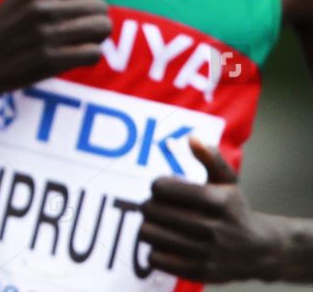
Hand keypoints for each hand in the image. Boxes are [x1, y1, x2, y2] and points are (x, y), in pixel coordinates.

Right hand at [0, 0, 111, 96]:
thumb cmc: (3, 25)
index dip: (86, 0)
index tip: (71, 12)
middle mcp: (41, 6)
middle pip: (100, 7)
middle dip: (94, 19)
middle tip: (75, 30)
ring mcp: (45, 33)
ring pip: (101, 28)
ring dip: (95, 38)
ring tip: (78, 42)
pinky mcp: (49, 61)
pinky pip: (93, 53)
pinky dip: (88, 56)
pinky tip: (72, 57)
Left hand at [141, 137, 284, 282]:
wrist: (260, 250)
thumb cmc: (235, 209)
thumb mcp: (228, 181)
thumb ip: (209, 157)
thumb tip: (191, 137)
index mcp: (217, 200)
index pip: (160, 188)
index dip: (157, 186)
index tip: (163, 189)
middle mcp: (212, 227)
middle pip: (151, 210)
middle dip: (150, 206)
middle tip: (158, 207)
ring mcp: (205, 252)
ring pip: (149, 234)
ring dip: (149, 227)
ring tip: (160, 224)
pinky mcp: (199, 271)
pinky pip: (155, 259)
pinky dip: (154, 250)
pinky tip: (166, 243)